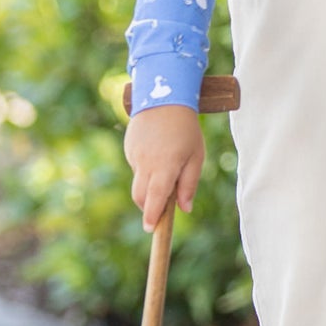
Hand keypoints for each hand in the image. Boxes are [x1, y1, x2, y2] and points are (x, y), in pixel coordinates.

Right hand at [124, 105, 204, 230]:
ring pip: (138, 181)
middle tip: (162, 205)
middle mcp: (146, 163)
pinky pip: (136, 165)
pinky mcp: (129, 147)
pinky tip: (158, 150)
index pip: (155, 199)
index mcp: (164, 167)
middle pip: (140, 196)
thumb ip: (189, 184)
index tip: (150, 229)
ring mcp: (134, 155)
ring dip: (149, 183)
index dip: (152, 216)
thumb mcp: (196, 156)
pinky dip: (145, 168)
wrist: (164, 96)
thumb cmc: (186, 129)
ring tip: (167, 161)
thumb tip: (184, 209)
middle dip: (148, 206)